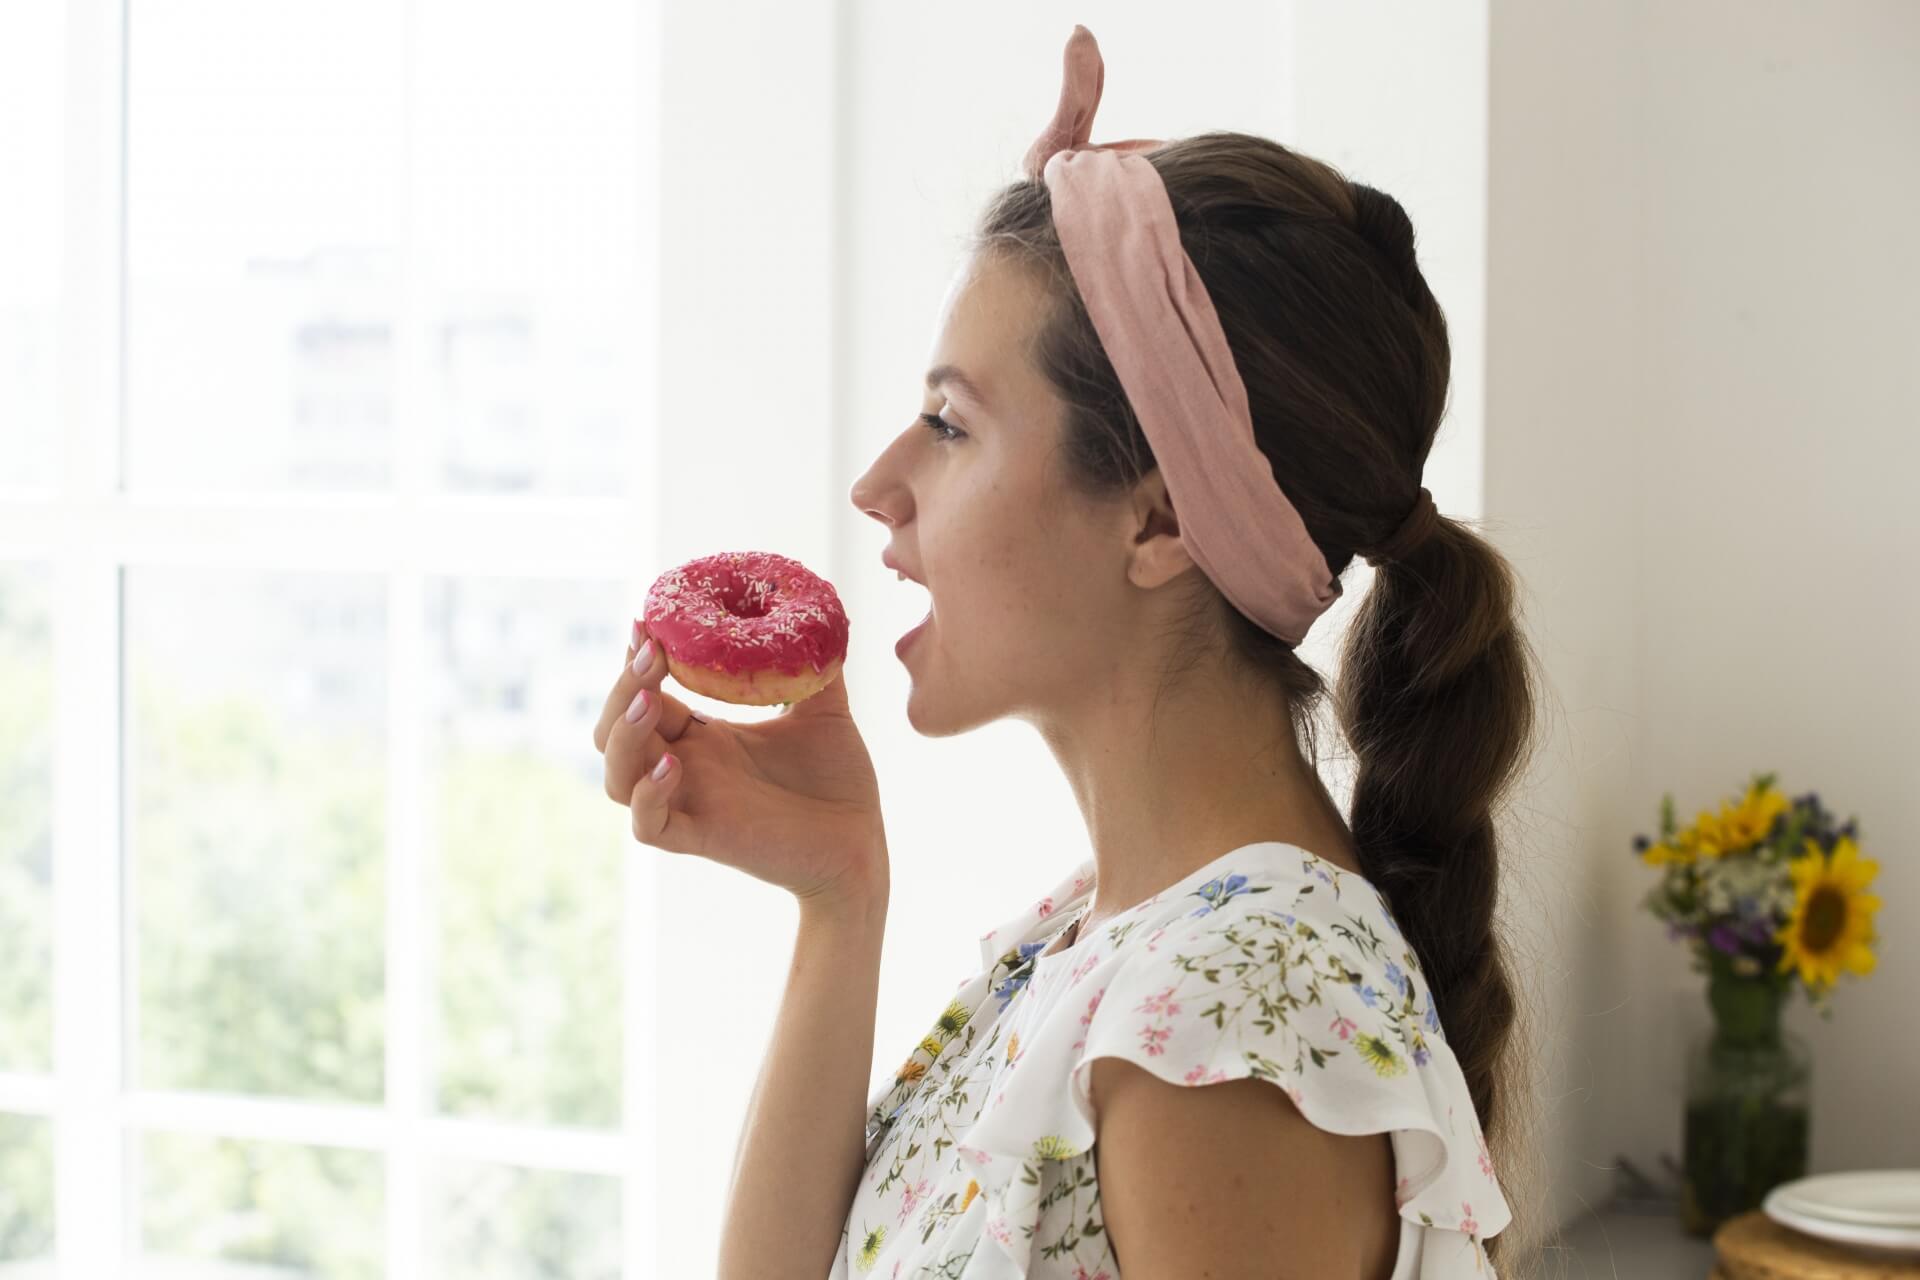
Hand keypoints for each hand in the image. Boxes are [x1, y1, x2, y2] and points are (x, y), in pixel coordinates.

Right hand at [593, 620, 887, 908]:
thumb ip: (815, 664)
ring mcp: (690, 804)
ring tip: (651, 701)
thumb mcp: (825, 709)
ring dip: (623, 735)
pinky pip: (649, 826)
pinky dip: (648, 795)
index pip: (647, 695)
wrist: (863, 843)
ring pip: (616, 776)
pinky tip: (674, 765)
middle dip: (622, 689)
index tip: (649, 622)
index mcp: (705, 737)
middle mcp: (687, 768)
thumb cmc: (840, 782)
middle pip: (614, 730)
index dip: (638, 661)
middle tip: (651, 652)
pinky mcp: (703, 838)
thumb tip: (821, 610)